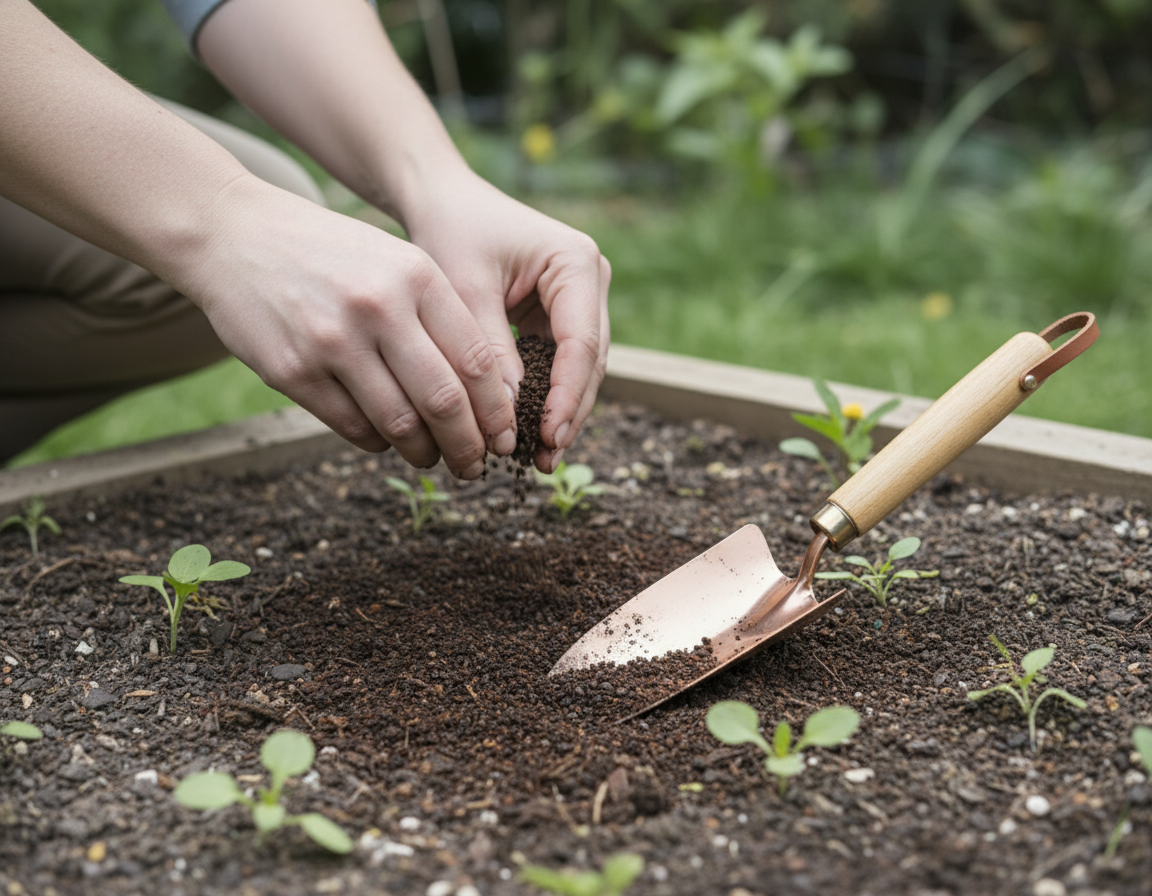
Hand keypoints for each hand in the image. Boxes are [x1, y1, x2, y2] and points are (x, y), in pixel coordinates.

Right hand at [181, 174, 516, 478]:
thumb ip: (438, 316)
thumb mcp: (395, 260)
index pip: (477, 361)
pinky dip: (376, 442)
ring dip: (423, 452)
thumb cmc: (330, 253)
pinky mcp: (292, 371)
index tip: (504, 434)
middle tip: (477, 466)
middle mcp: (378, 308)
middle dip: (469, 446)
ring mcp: (332, 341)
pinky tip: (384, 439)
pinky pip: (352, 428)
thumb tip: (482, 396)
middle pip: (445, 401)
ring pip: (399, 423)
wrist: (234, 233)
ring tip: (431, 458)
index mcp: (416, 276)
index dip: (497, 410)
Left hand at [403, 171, 610, 471]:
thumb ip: (490, 349)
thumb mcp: (465, 289)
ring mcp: (580, 299)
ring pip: (580, 370)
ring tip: (540, 459)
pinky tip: (530, 435)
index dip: (567, 394)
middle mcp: (589, 280)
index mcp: (576, 262)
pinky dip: (546, 398)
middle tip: (545, 460)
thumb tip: (510, 415)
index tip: (547, 435)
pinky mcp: (561, 316)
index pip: (581, 341)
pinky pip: (560, 365)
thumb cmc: (451, 232)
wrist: (443, 201)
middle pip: (589, 362)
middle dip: (568, 412)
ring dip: (561, 413)